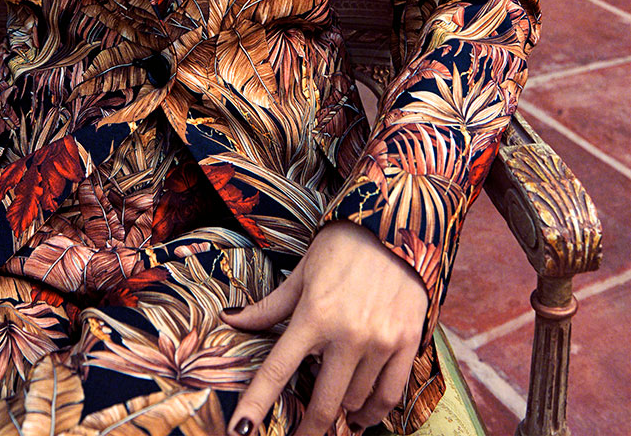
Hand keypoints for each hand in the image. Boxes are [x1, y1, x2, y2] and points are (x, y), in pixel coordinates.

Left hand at [220, 221, 427, 434]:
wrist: (395, 225)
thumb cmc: (342, 247)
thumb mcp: (302, 273)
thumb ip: (269, 307)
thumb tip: (231, 320)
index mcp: (314, 316)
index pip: (278, 371)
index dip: (257, 404)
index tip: (241, 431)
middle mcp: (347, 334)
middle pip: (324, 403)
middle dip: (309, 429)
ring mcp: (381, 342)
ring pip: (356, 401)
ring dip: (342, 411)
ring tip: (334, 406)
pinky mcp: (408, 343)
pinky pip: (390, 395)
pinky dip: (375, 413)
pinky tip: (363, 415)